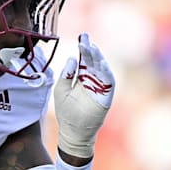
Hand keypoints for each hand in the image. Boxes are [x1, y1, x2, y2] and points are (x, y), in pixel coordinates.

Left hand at [53, 33, 114, 158]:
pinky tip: (101, 63)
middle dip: (90, 49)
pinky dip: (106, 72)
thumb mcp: (61, 90)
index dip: (83, 49)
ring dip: (98, 58)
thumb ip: (66, 74)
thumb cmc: (66, 112)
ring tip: (92, 47)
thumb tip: (73, 58)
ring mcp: (100, 88)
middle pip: (93, 62)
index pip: (84, 60)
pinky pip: (109, 82)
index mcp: (81, 78)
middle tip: (85, 38)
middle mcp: (92, 81)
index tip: (81, 37)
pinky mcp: (106, 97)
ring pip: (101, 69)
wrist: (72, 132)